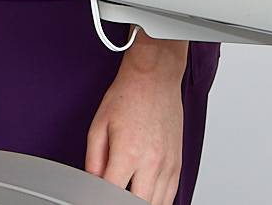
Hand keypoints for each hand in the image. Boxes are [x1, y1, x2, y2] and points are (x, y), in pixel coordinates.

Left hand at [85, 39, 186, 204]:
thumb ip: (93, 158)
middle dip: (122, 202)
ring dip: (141, 202)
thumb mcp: (99, 125)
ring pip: (157, 202)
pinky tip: (146, 195)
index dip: (100, 196)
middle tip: (111, 194)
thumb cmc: (128, 96)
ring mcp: (169, 165)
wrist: (155, 79)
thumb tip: (92, 180)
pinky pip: (172, 194)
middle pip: (138, 202)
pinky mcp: (178, 164)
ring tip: (127, 193)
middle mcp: (152, 163)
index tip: (95, 195)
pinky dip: (158, 199)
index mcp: (128, 153)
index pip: (112, 193)